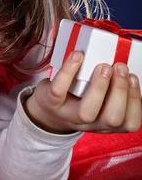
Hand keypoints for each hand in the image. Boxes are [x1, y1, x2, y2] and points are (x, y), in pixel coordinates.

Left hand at [23, 50, 141, 134]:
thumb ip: (111, 88)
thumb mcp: (99, 100)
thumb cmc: (79, 98)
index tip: (133, 77)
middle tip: (120, 67)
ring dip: (100, 86)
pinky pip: (59, 89)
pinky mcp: (52, 102)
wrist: (47, 110)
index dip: (135, 101)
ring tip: (103, 66)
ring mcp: (70, 114)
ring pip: (88, 111)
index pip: (130, 123)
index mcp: (107, 122)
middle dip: (120, 91)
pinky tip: (77, 56)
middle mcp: (92, 123)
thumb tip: (124, 64)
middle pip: (112, 118)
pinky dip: (69, 70)